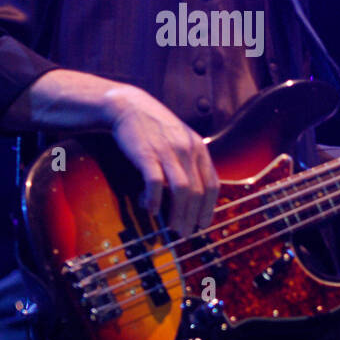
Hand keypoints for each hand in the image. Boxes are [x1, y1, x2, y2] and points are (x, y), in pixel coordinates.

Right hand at [105, 85, 218, 238]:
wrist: (128, 106)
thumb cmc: (153, 126)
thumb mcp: (180, 139)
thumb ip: (189, 160)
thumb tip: (193, 192)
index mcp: (198, 147)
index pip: (212, 184)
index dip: (209, 208)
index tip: (202, 224)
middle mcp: (187, 150)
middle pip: (198, 191)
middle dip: (193, 217)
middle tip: (185, 233)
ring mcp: (168, 152)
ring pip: (182, 190)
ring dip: (178, 213)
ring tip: (173, 227)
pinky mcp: (147, 154)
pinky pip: (155, 183)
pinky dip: (154, 200)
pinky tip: (150, 209)